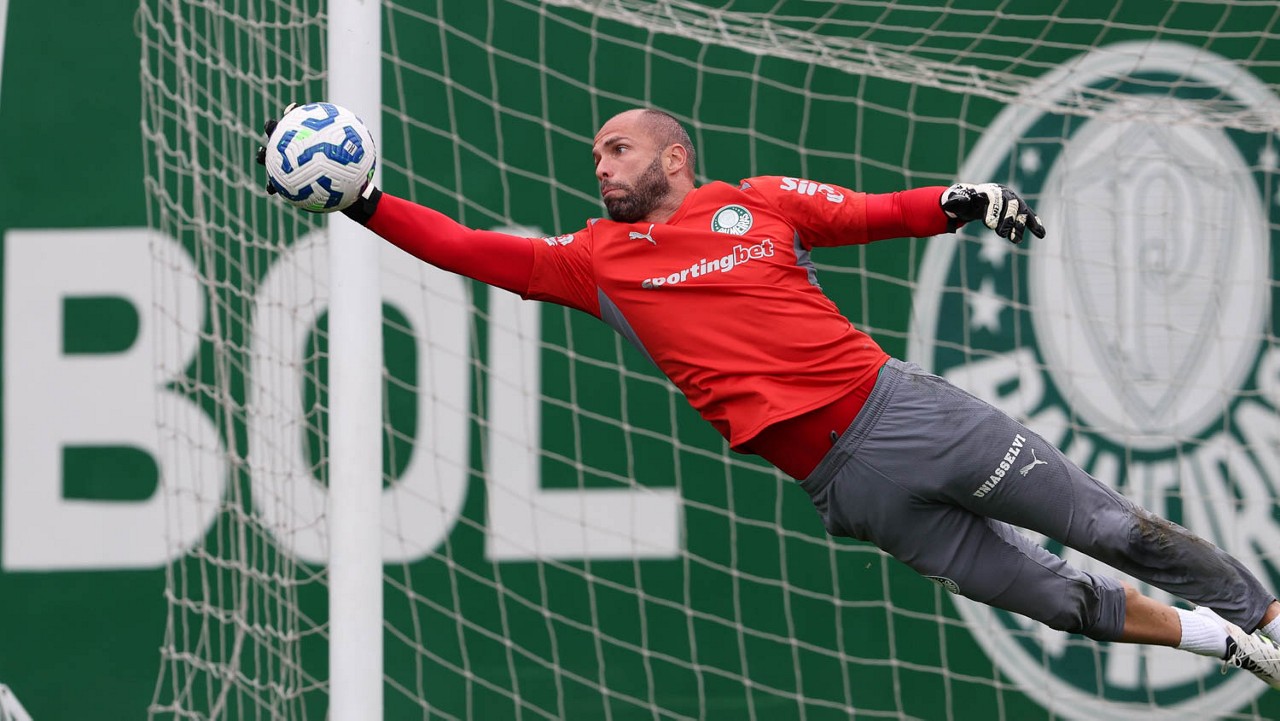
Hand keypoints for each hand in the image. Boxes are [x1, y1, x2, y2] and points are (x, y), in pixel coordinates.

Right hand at [255, 103, 381, 222]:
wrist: (344, 194)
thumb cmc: (347, 175)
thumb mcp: (352, 164)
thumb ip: (350, 150)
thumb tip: (358, 136)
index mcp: (307, 142)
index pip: (298, 124)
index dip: (293, 114)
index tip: (295, 108)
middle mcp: (294, 152)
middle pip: (278, 136)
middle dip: (272, 129)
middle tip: (273, 127)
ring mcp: (287, 167)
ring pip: (269, 158)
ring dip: (263, 156)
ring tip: (262, 155)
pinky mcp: (285, 185)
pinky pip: (274, 185)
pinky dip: (271, 186)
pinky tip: (271, 190)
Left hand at [940, 182, 1045, 243]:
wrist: (976, 201)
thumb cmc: (967, 202)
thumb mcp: (959, 202)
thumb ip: (956, 202)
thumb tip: (947, 204)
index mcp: (990, 191)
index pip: (995, 199)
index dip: (994, 212)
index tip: (989, 225)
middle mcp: (1005, 194)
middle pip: (1012, 205)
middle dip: (1008, 221)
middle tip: (1002, 236)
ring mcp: (1015, 202)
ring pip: (1022, 213)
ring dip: (1021, 226)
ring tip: (1016, 240)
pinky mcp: (1020, 212)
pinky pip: (1030, 217)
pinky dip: (1036, 224)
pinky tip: (1042, 234)